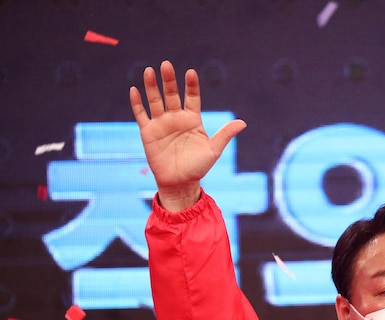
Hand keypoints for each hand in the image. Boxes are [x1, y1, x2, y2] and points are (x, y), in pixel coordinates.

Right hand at [129, 60, 246, 211]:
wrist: (180, 182)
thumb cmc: (198, 167)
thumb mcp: (213, 150)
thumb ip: (225, 134)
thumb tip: (243, 122)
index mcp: (193, 120)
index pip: (192, 97)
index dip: (191, 86)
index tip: (191, 72)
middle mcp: (176, 118)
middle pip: (171, 95)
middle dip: (169, 80)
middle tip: (166, 65)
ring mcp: (161, 124)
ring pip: (155, 101)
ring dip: (151, 86)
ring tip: (150, 71)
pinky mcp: (148, 132)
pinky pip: (141, 115)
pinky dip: (137, 103)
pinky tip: (134, 90)